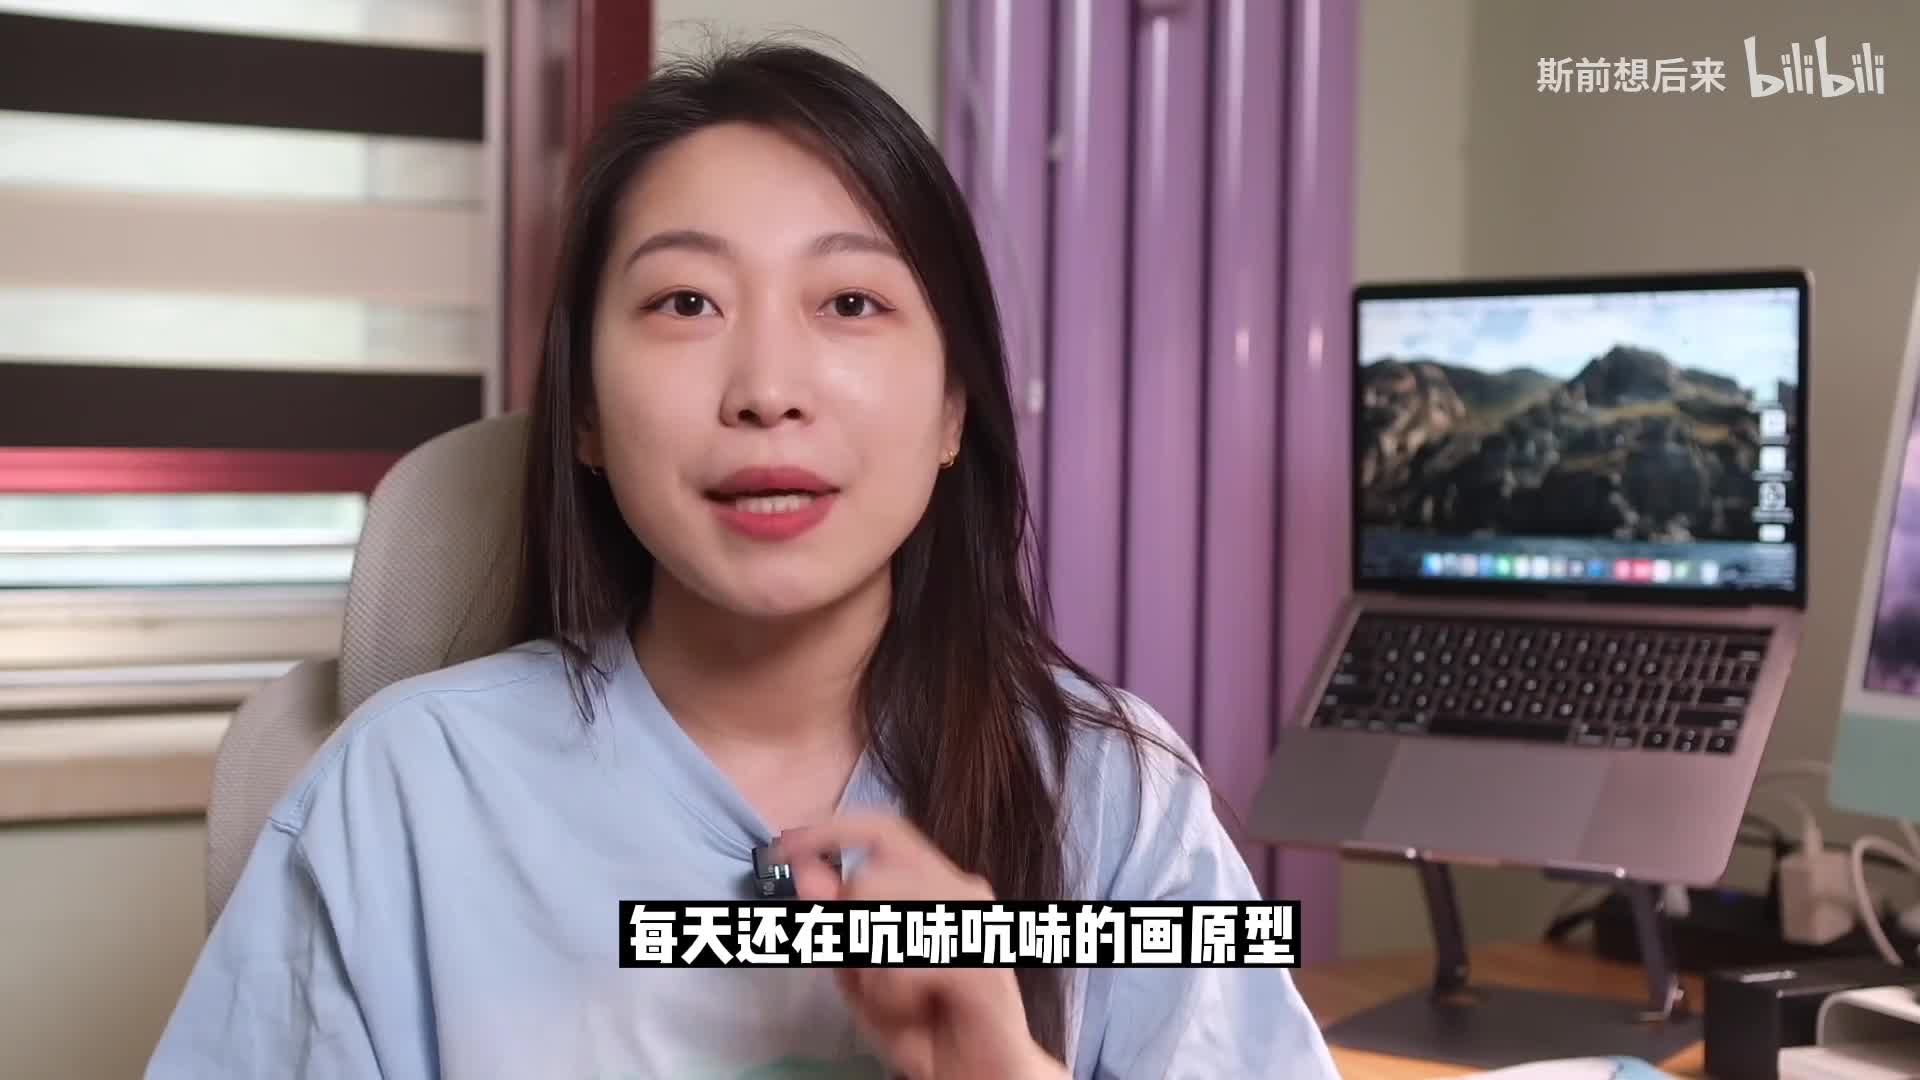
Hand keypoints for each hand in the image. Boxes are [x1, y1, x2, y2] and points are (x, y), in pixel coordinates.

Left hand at [776, 814, 1067, 1079]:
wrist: (984, 1078)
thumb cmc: (927, 1027)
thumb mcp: (862, 978)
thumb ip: (835, 926)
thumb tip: (805, 874)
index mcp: (936, 885)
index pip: (884, 830)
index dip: (829, 831)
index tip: (780, 848)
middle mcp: (961, 890)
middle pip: (870, 876)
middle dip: (846, 930)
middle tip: (863, 979)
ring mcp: (975, 923)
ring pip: (881, 914)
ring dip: (869, 969)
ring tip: (895, 1002)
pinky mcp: (981, 964)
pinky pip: (902, 964)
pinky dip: (890, 994)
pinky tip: (912, 1012)